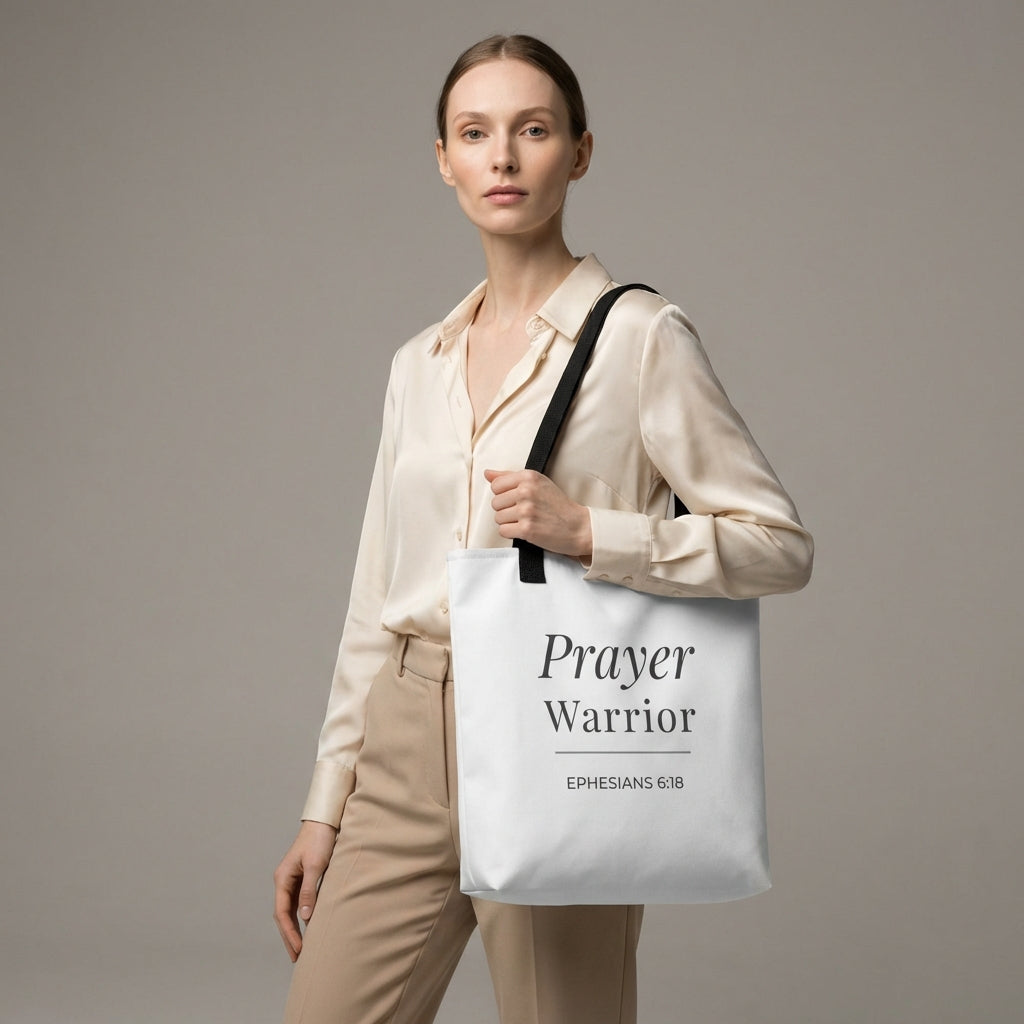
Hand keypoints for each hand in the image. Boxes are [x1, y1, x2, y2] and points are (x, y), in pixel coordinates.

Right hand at [273, 820, 337, 961]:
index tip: (298, 949)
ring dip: (294, 929)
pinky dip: (301, 917)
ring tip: (300, 948)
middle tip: (297, 957)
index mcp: (282, 878)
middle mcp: (283, 881)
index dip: (289, 933)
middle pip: (282, 915)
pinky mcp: (301, 878)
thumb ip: (309, 890)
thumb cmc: (319, 840)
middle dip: (288, 936)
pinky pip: (297, 903)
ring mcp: (291, 880)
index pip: (282, 912)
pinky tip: (307, 926)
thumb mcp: (315, 866)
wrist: (324, 821)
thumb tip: (305, 916)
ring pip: (289, 910)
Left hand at [485, 469, 592, 559]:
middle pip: (495, 503)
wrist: (578, 526)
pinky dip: (512, 533)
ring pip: (498, 518)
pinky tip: (525, 529)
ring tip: (526, 521)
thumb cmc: (559, 506)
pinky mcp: (526, 529)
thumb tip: (487, 473)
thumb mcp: (538, 483)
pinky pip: (503, 531)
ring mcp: (526, 511)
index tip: (516, 499)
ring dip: (509, 522)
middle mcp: (526, 492)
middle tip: (524, 512)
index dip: (504, 495)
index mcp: (529, 477)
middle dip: (506, 510)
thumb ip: (510, 477)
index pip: (496, 485)